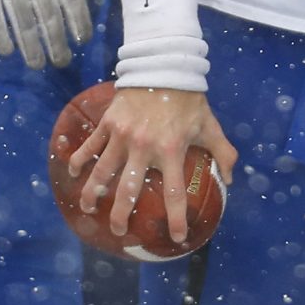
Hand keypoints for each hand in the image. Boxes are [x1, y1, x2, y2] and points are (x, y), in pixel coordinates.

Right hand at [68, 86, 236, 245]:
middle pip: (128, 190)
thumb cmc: (188, 99)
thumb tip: (231, 178)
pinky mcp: (108, 124)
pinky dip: (79, 160)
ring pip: (102, 172)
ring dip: (93, 193)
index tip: (175, 238)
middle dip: (121, 215)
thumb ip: (222, 151)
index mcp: (172, 150)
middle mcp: (144, 147)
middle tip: (119, 230)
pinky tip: (73, 173)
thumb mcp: (209, 124)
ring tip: (89, 208)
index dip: (176, 218)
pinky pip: (90, 146)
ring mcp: (123, 136)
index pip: (174, 193)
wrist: (164, 66)